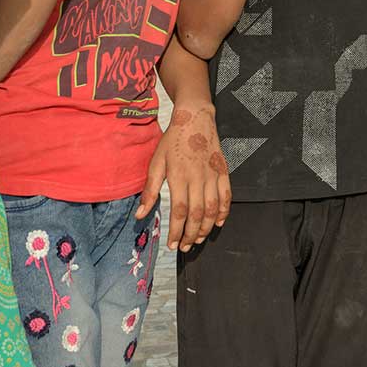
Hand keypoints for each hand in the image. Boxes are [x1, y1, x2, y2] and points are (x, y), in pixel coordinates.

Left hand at [136, 105, 231, 250]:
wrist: (195, 118)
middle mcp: (198, 178)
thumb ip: (150, 190)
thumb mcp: (156, 162)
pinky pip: (226, 196)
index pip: (179, 212)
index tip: (172, 245)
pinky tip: (218, 223)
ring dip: (206, 228)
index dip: (176, 232)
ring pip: (213, 209)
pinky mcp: (223, 172)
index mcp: (179, 176)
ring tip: (198, 239)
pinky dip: (224, 212)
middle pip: (197, 214)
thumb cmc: (172, 140)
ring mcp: (213, 175)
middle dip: (190, 235)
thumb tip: (140, 215)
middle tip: (184, 247)